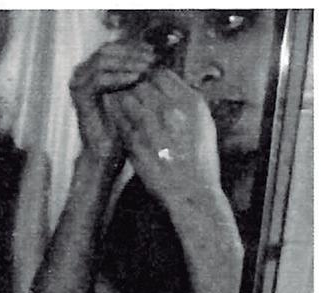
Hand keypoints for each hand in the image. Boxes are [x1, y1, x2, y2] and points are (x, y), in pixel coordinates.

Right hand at [69, 41, 154, 174]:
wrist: (105, 151)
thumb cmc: (120, 125)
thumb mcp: (130, 92)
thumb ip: (135, 71)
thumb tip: (154, 52)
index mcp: (91, 70)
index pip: (113, 47)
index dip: (134, 46)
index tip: (154, 51)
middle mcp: (81, 74)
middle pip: (107, 49)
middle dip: (132, 52)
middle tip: (152, 58)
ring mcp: (78, 84)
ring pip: (103, 59)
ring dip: (128, 61)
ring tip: (146, 67)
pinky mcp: (80, 96)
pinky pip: (99, 78)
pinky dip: (119, 76)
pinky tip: (136, 78)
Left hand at [104, 69, 222, 205]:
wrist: (191, 191)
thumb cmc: (200, 159)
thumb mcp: (203, 122)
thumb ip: (185, 100)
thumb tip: (169, 85)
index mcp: (190, 101)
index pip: (161, 73)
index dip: (151, 76)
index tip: (146, 82)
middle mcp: (170, 109)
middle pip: (142, 82)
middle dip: (135, 86)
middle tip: (132, 94)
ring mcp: (150, 125)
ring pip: (127, 98)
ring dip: (124, 100)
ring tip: (126, 108)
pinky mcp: (134, 142)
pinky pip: (120, 120)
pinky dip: (118, 117)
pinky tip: (119, 122)